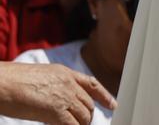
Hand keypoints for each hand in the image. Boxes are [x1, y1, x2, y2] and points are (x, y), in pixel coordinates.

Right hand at [0, 62, 115, 124]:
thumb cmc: (11, 81)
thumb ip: (54, 87)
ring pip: (84, 116)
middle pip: (88, 103)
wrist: (0, 82)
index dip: (104, 96)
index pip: (92, 84)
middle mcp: (68, 83)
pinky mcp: (56, 111)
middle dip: (87, 116)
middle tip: (82, 124)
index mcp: (64, 72)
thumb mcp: (39, 77)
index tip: (112, 105)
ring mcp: (64, 97)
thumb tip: (57, 101)